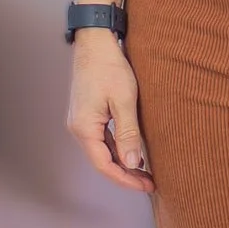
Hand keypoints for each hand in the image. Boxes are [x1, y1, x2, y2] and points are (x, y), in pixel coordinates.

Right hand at [66, 32, 154, 192]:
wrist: (95, 42)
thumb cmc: (108, 66)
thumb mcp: (123, 100)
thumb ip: (128, 133)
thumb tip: (132, 163)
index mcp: (84, 128)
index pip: (105, 165)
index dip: (126, 179)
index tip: (147, 185)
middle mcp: (78, 128)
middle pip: (102, 162)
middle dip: (126, 174)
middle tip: (150, 182)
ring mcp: (81, 121)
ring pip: (102, 152)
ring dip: (122, 163)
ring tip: (145, 172)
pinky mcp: (87, 114)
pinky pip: (102, 139)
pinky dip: (117, 149)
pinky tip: (133, 152)